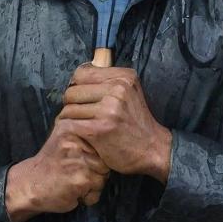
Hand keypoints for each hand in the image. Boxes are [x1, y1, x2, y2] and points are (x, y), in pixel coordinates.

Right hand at [6, 120, 110, 221]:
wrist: (28, 185)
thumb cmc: (50, 164)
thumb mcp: (62, 139)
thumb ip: (83, 135)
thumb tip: (110, 135)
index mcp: (71, 128)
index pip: (100, 143)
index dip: (94, 157)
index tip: (79, 162)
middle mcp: (75, 142)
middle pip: (105, 160)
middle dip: (95, 172)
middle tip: (75, 174)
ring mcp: (79, 161)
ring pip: (103, 177)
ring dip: (92, 186)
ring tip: (73, 183)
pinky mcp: (81, 180)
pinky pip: (96, 191)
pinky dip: (87, 197)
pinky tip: (72, 192)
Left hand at [56, 63, 172, 181]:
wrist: (153, 148)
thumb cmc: (137, 122)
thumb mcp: (130, 92)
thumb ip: (109, 81)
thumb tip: (78, 76)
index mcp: (124, 77)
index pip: (82, 73)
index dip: (77, 85)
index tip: (82, 96)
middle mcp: (117, 89)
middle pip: (72, 91)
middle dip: (71, 104)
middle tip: (80, 114)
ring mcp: (108, 109)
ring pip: (69, 109)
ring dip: (70, 119)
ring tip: (80, 125)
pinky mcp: (99, 129)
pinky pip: (70, 124)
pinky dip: (70, 130)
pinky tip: (79, 134)